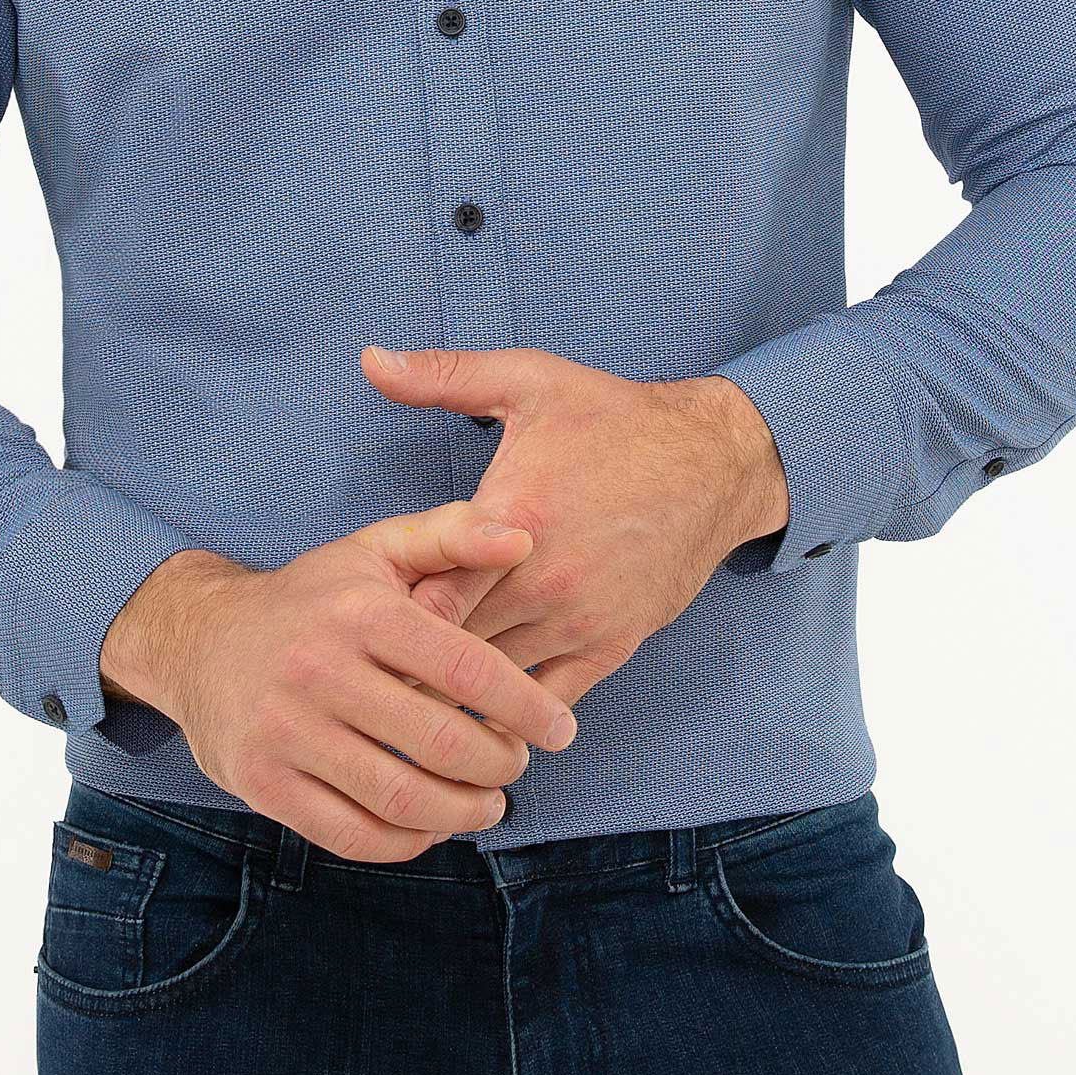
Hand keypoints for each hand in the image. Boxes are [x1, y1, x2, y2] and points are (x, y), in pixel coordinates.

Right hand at [96, 505, 581, 861]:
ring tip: (489, 803)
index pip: (466, 668)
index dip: (527, 707)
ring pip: (401, 799)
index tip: (561, 730)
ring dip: (464, 812)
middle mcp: (318, 669)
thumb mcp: (375, 551)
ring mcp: (285, 731)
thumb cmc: (313, 597)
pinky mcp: (262, 782)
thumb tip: (525, 538)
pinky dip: (407, 843)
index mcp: (359, 611)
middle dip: (500, 764)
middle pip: (440, 743)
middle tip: (517, 764)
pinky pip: (351, 835)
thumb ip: (452, 536)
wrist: (198, 640)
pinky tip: (433, 826)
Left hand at [360, 348, 789, 709]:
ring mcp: (580, 619)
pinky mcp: (611, 645)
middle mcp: (544, 579)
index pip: (427, 593)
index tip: (360, 615)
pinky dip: (510, 712)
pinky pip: (549, 702)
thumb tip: (369, 360)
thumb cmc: (615, 419)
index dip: (388, 610)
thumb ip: (443, 376)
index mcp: (513, 516)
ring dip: (454, 687)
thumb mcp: (529, 380)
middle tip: (366, 668)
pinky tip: (476, 714)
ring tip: (407, 695)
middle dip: (410, 656)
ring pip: (494, 680)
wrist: (715, 463)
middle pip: (452, 646)